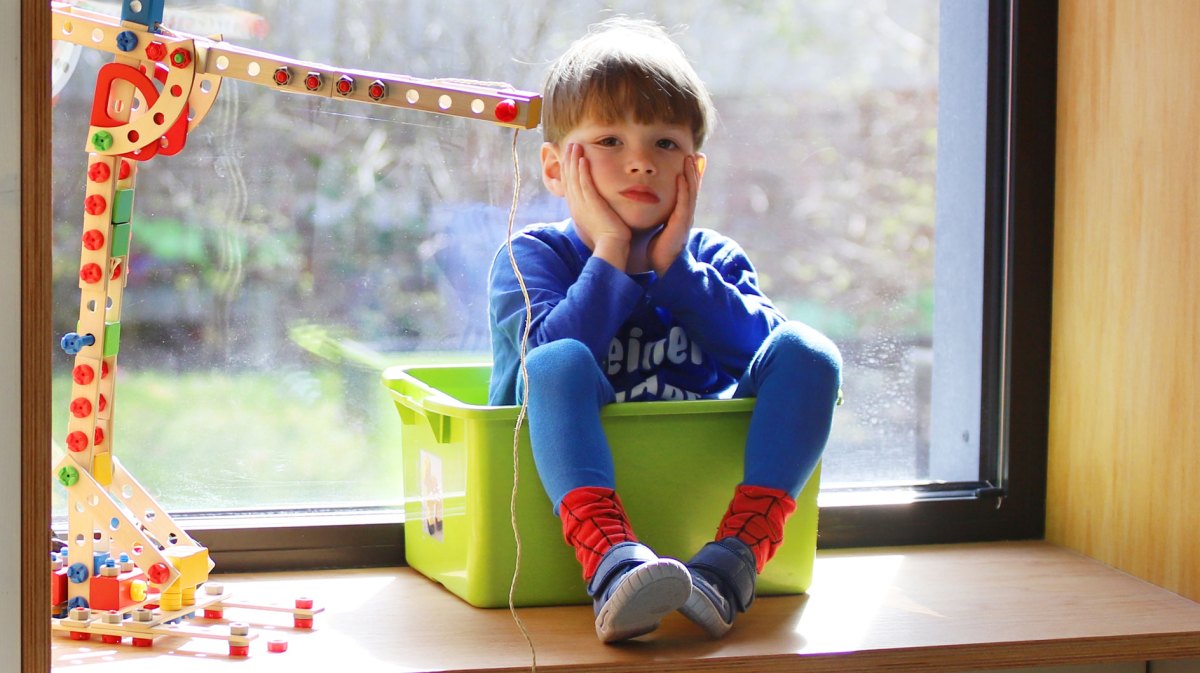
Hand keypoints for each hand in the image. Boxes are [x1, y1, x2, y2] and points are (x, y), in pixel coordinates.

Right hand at [562, 142, 630, 269]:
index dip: (568, 170)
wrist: (611, 247)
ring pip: (574, 178)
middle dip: (568, 160)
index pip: (569, 185)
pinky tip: (582, 158)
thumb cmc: (610, 239)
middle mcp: (576, 205)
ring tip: (575, 145)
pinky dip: (582, 170)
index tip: (570, 157)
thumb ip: (597, 212)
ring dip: (573, 160)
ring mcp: (581, 204)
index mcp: (576, 209)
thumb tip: (601, 207)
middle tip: (569, 145)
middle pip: (568, 178)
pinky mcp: (591, 204)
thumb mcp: (599, 222)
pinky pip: (584, 183)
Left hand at [647, 153, 703, 276]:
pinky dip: (684, 188)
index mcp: (680, 216)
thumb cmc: (658, 251)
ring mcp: (686, 219)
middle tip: (696, 154)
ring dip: (692, 174)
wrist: (664, 268)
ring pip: (691, 192)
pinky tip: (682, 176)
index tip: (690, 160)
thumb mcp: (658, 229)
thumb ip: (658, 218)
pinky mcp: (681, 224)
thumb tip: (649, 207)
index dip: (690, 176)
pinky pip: (684, 203)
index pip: (687, 192)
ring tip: (692, 158)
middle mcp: (686, 215)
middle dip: (695, 171)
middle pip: (693, 189)